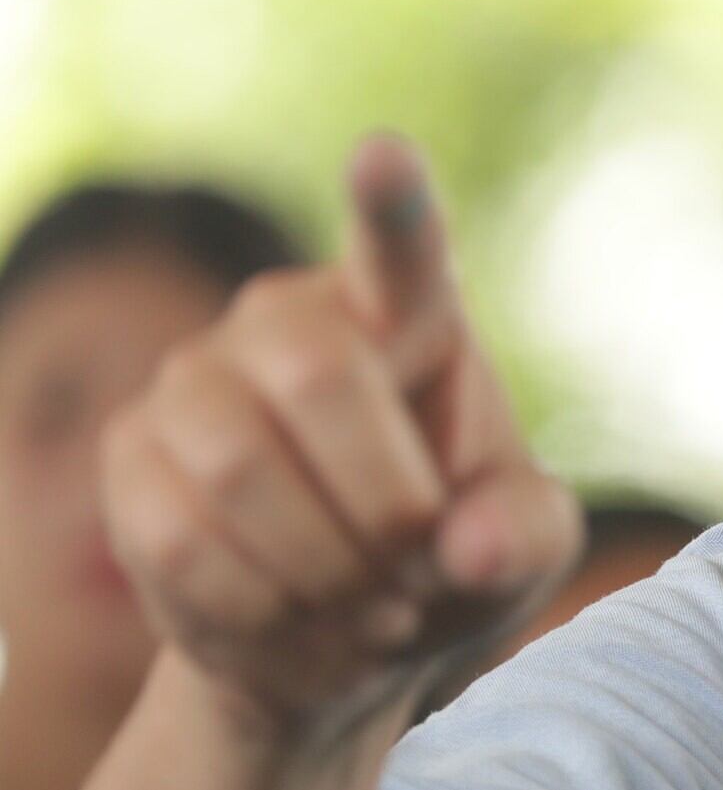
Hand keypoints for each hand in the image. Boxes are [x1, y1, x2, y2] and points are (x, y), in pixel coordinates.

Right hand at [100, 134, 583, 730]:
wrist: (346, 635)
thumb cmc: (450, 557)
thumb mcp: (521, 548)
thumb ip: (522, 534)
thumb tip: (472, 547)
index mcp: (408, 311)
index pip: (401, 246)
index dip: (394, 201)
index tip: (386, 154)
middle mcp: (289, 319)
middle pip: (318, 374)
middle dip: (382, 500)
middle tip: (419, 571)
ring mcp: (196, 379)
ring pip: (238, 466)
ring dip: (324, 566)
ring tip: (374, 606)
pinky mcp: (133, 457)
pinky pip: (182, 538)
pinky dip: (262, 606)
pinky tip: (302, 618)